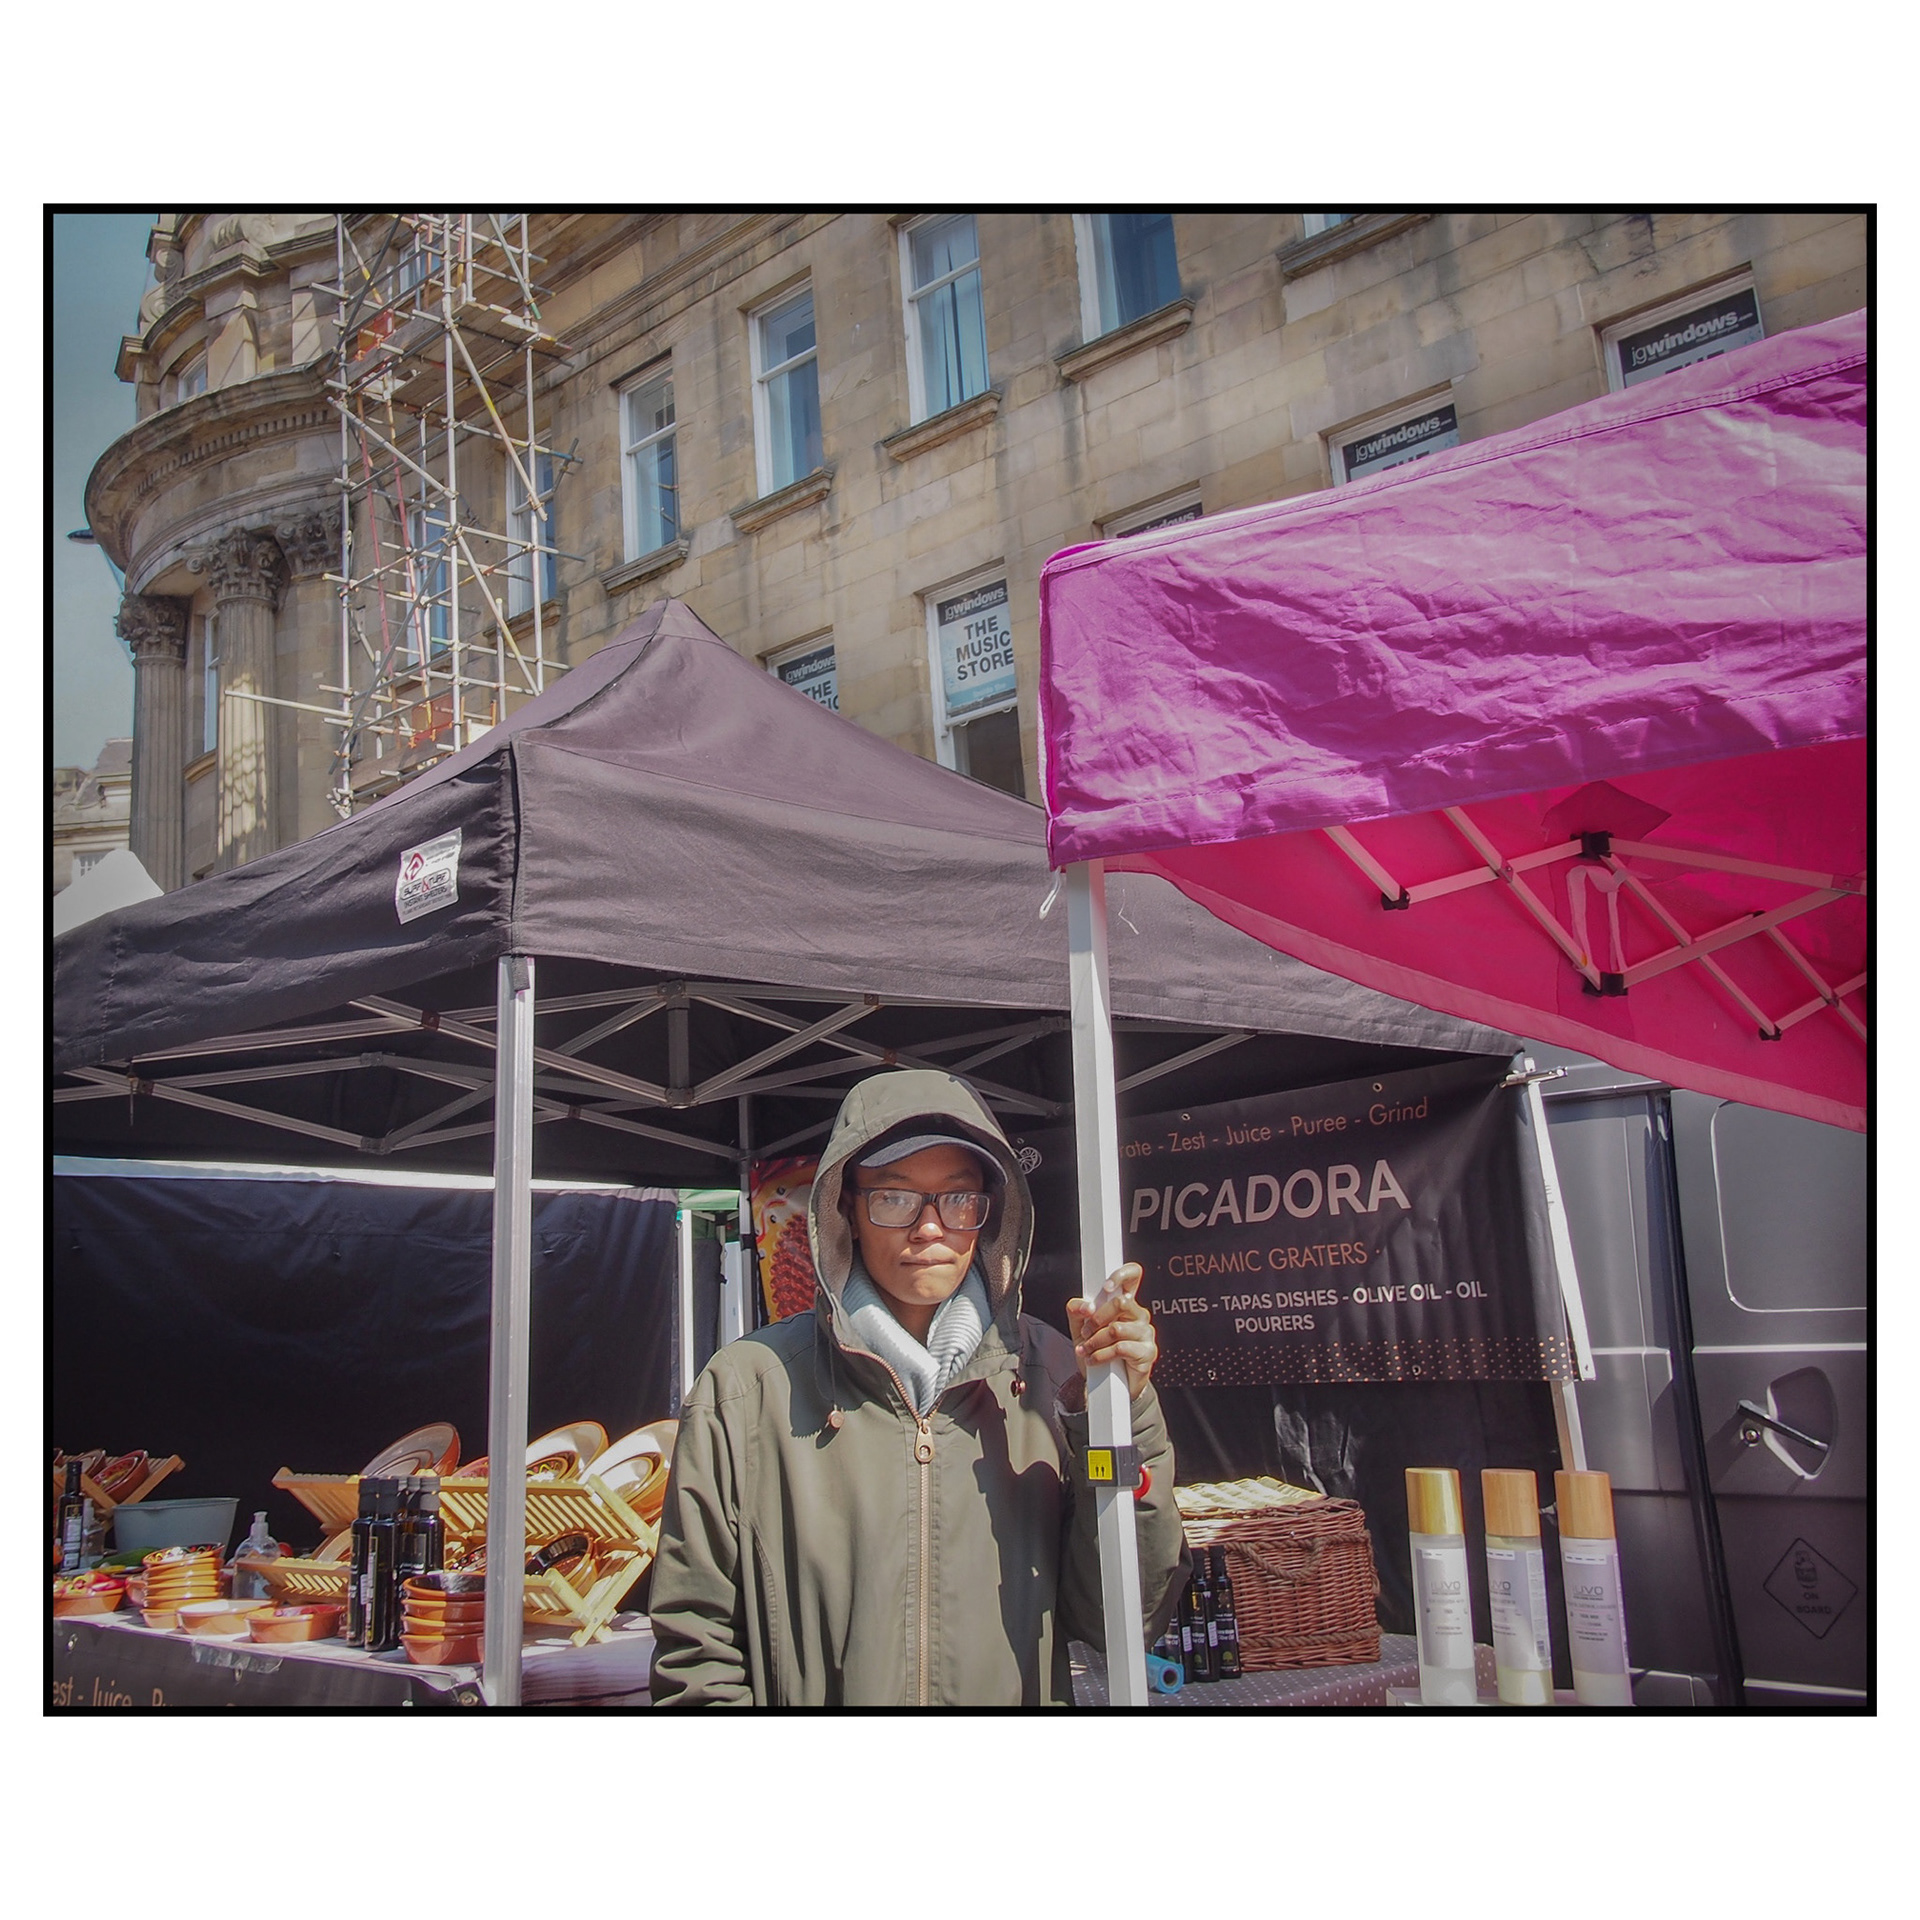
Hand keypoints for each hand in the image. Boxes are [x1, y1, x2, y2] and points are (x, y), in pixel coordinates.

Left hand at [1066, 1263, 1156, 1398]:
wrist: (1106, 1387)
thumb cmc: (1098, 1354)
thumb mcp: (1081, 1330)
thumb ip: (1077, 1312)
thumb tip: (1083, 1306)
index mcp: (1125, 1305)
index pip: (1133, 1277)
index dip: (1122, 1275)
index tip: (1106, 1286)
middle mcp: (1139, 1315)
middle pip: (1121, 1302)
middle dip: (1097, 1318)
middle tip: (1086, 1332)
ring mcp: (1146, 1333)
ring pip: (1116, 1328)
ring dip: (1095, 1341)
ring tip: (1087, 1349)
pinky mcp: (1147, 1352)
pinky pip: (1121, 1348)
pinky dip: (1101, 1354)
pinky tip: (1094, 1360)